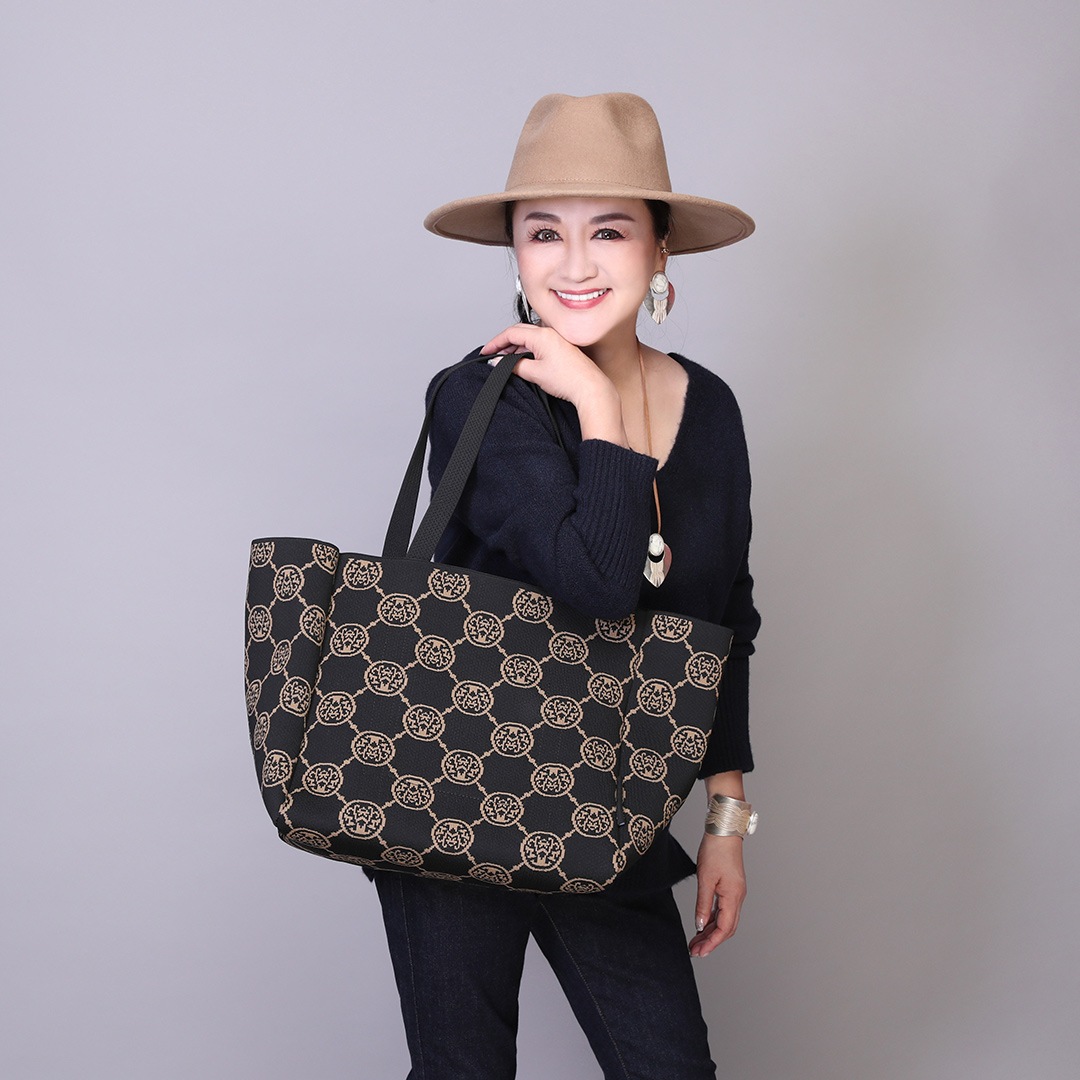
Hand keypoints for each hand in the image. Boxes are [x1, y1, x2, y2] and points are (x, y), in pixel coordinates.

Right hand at [480, 324, 611, 409]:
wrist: (590, 388)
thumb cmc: (568, 380)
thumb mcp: (534, 373)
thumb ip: (513, 366)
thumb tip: (499, 363)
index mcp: (542, 335)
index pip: (512, 332)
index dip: (496, 342)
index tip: (486, 351)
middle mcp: (549, 333)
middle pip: (519, 332)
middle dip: (504, 343)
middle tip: (493, 355)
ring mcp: (556, 340)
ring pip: (529, 338)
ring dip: (515, 347)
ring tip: (505, 361)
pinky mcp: (561, 348)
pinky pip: (538, 344)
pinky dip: (527, 350)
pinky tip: (522, 361)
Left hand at [689, 833, 746, 957]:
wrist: (724, 831)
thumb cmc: (715, 850)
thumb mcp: (705, 878)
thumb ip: (703, 904)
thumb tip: (700, 925)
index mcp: (733, 897)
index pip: (724, 929)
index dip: (712, 943)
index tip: (699, 952)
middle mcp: (738, 897)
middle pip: (727, 928)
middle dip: (711, 941)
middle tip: (695, 951)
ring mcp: (736, 892)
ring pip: (726, 920)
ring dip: (712, 932)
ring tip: (696, 940)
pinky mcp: (731, 887)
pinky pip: (724, 909)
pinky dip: (713, 919)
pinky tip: (703, 923)